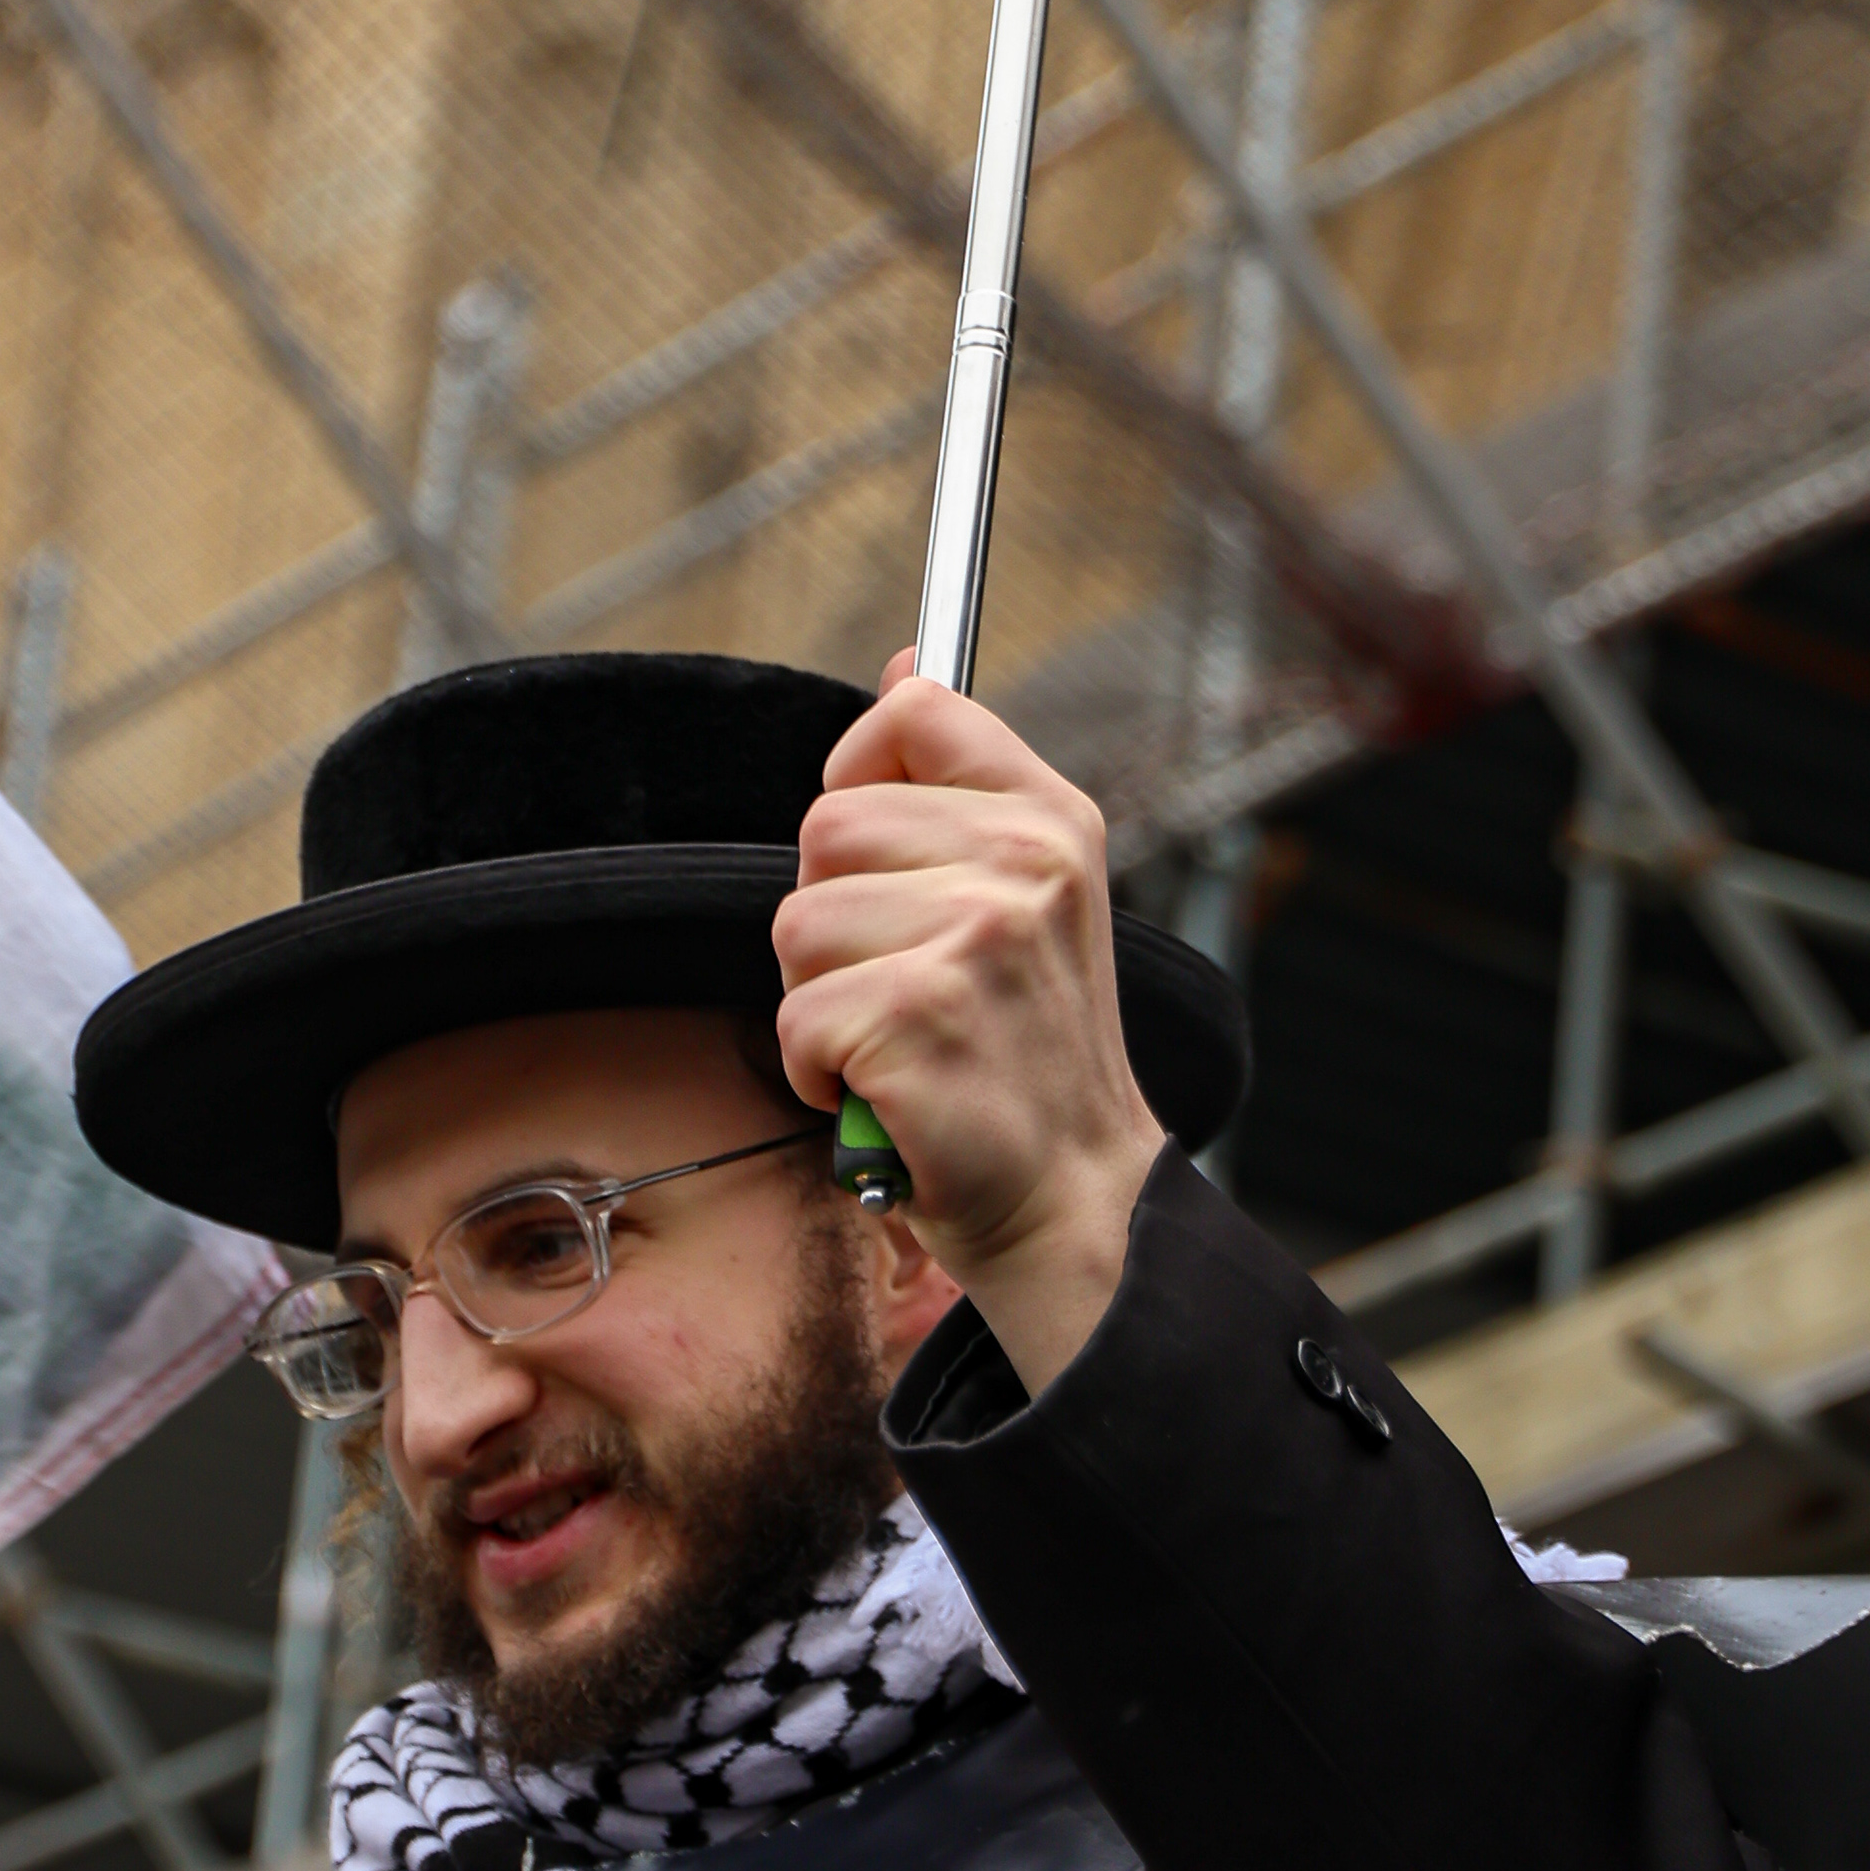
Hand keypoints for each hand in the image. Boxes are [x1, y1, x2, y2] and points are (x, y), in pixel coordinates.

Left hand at [772, 658, 1166, 1394]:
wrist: (1075, 1202)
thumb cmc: (1028, 1057)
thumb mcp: (1033, 897)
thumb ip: (962, 788)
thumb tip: (903, 668)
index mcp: (1052, 822)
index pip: (917, 713)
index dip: (860, 769)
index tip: (876, 852)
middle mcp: (1023, 866)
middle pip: (827, 826)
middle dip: (832, 918)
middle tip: (901, 987)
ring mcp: (975, 940)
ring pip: (796, 925)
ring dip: (819, 1001)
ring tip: (897, 1043)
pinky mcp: (920, 1018)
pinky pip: (794, 1018)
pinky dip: (817, 1073)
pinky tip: (884, 1092)